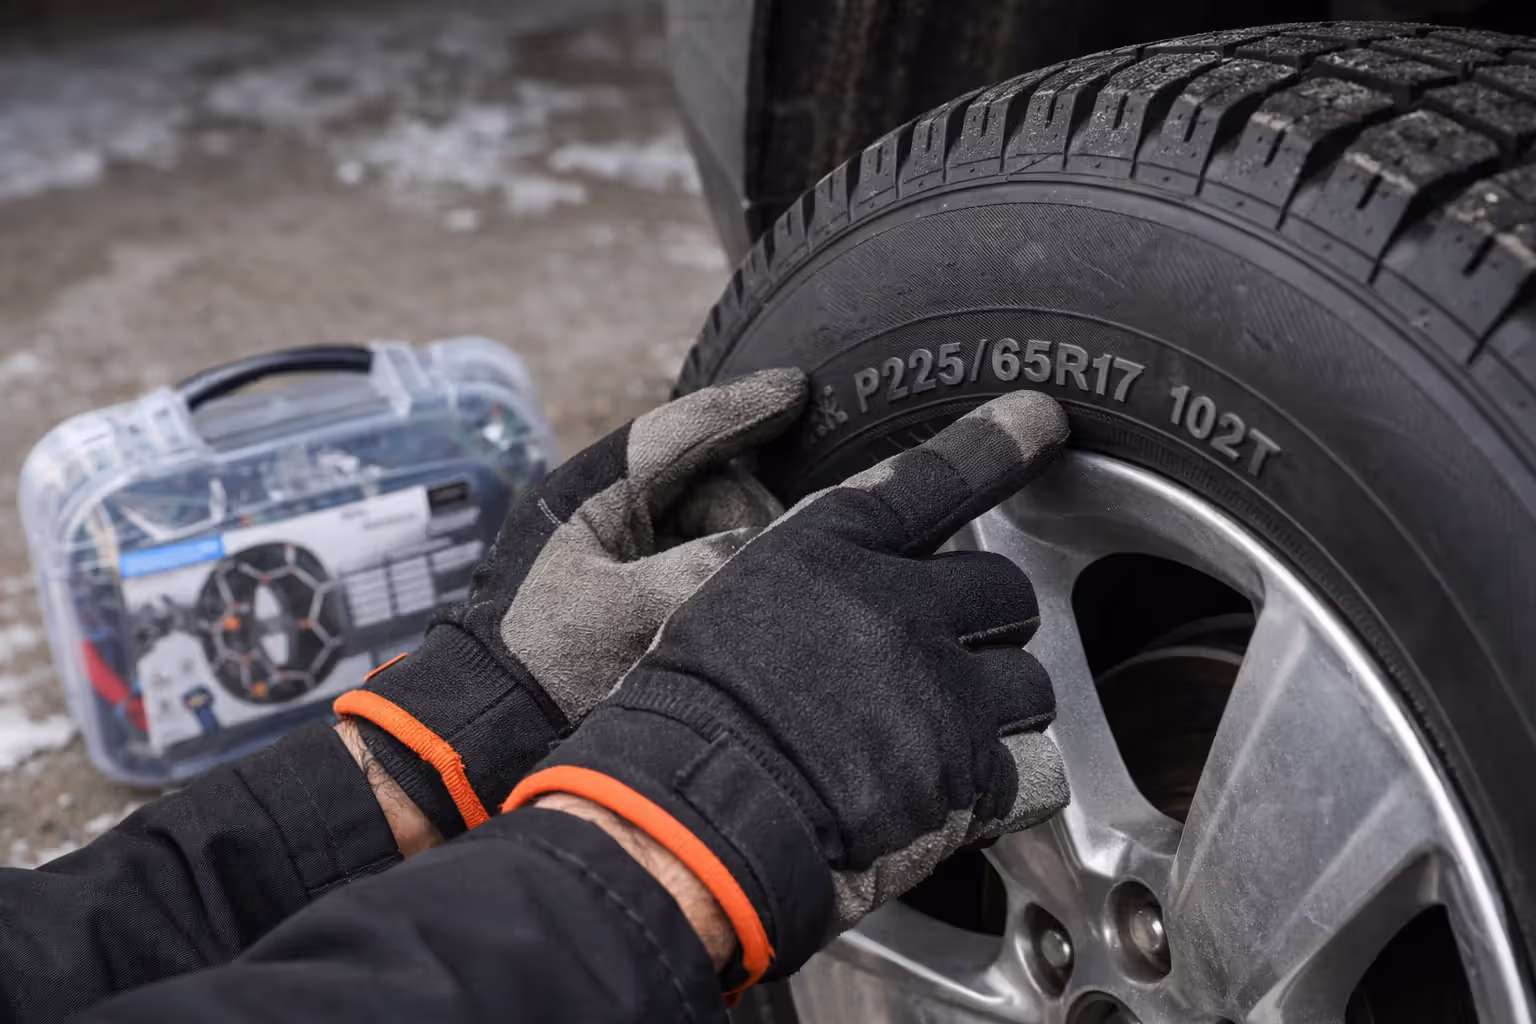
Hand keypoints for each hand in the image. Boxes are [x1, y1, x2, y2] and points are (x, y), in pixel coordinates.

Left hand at [333, 369, 808, 841]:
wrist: (482, 728)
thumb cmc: (543, 663)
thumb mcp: (634, 612)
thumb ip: (710, 567)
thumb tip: (767, 548)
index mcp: (593, 491)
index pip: (679, 431)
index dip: (744, 408)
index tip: (800, 390)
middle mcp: (604, 507)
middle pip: (704, 482)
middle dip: (742, 518)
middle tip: (764, 564)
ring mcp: (612, 547)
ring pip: (703, 524)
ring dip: (727, 555)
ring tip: (723, 608)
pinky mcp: (619, 586)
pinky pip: (687, 559)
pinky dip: (710, 578)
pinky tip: (718, 613)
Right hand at [505, 391, 1071, 990]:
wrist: (685, 820)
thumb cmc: (687, 717)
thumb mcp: (724, 600)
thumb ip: (817, 578)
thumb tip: (882, 578)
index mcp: (829, 551)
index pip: (935, 476)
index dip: (998, 443)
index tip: (1042, 418)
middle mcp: (897, 608)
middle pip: (1005, 590)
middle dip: (984, 628)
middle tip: (932, 670)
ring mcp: (941, 693)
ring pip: (1030, 683)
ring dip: (996, 711)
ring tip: (931, 744)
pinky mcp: (969, 778)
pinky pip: (1039, 768)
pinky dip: (1008, 786)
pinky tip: (954, 796)